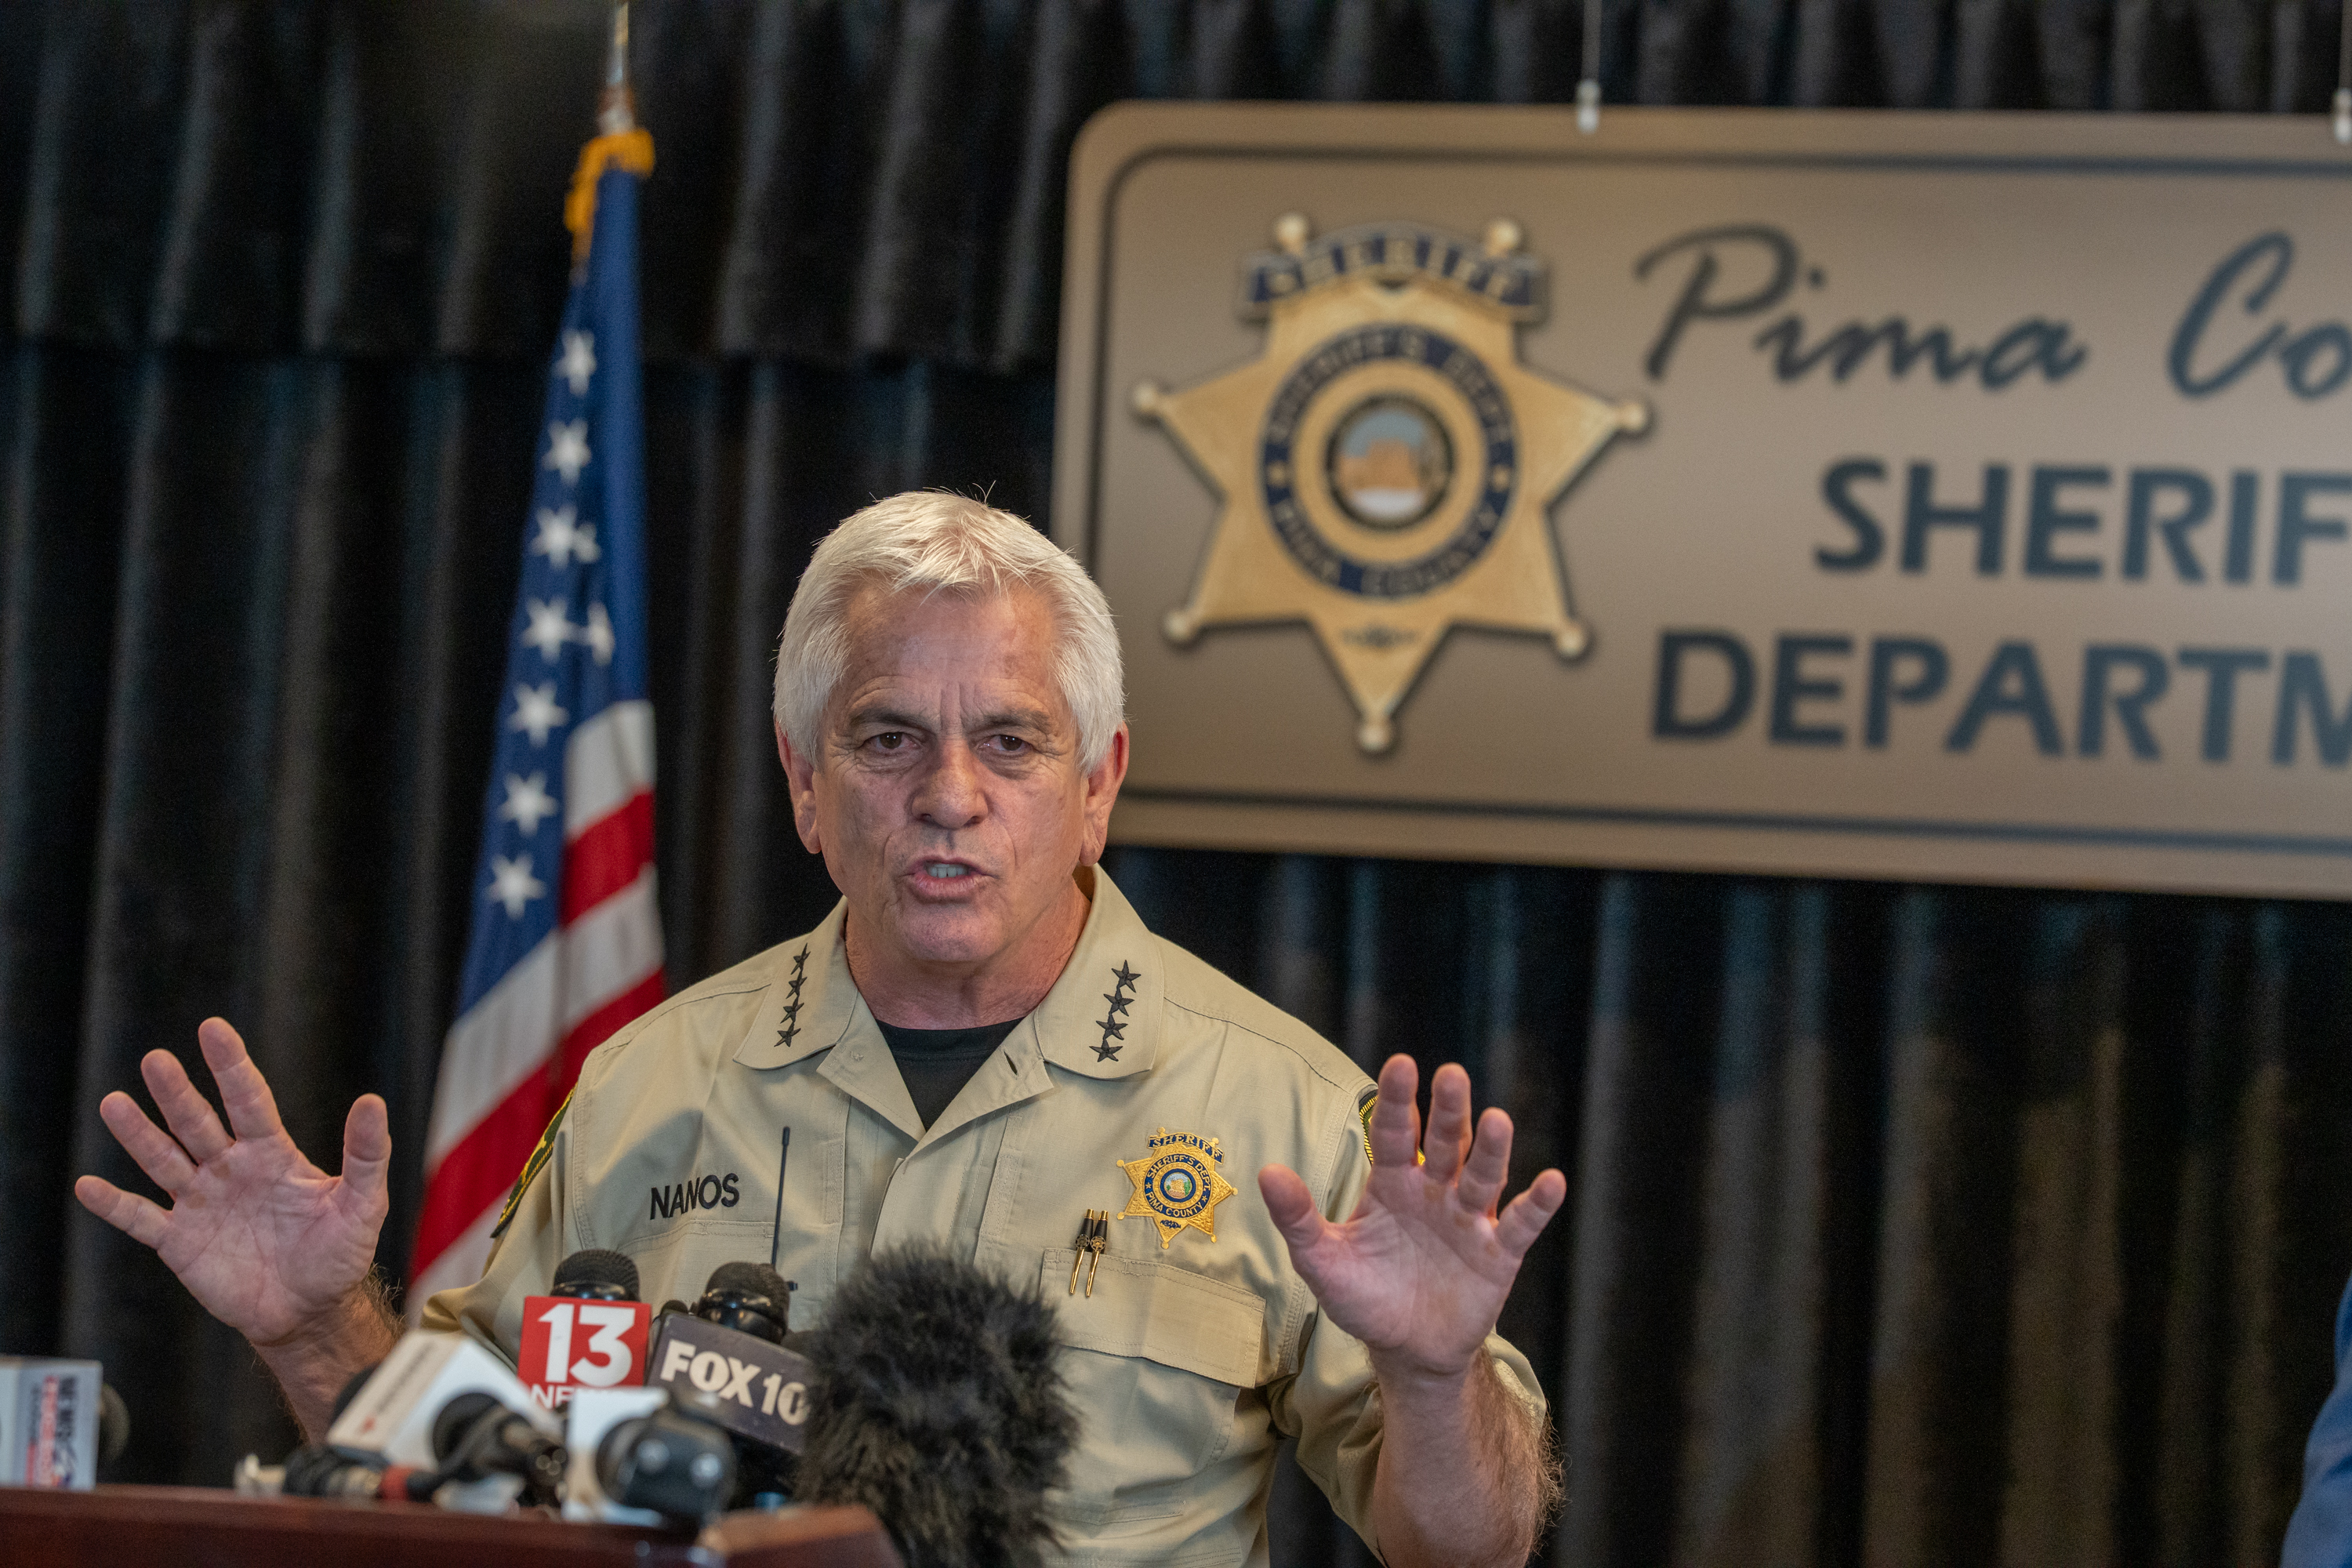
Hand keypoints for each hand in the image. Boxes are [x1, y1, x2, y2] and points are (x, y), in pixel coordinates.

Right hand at [74, 1017, 390, 1346]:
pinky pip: (141, 1219)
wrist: (310, 1311)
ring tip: (114, 1103)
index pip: (248, 1100)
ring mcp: (201, 1203)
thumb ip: (365, 1154)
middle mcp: (230, 1169)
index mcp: (272, 1154)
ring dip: (138, 1134)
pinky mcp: (180, 1242)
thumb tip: (373, 1101)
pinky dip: (114, 1204)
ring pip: (163, 1160)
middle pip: (197, 1123)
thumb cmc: (339, 1255)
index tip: (212, 1029)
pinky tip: (87, 1185)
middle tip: (154, 1059)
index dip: (230, 1065)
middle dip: (176, 1092)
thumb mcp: (362, 1203)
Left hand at [1260, 1055, 1565, 1380]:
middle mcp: (1435, 1190)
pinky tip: (1552, 1182)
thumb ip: (1298, 1218)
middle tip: (1452, 1075)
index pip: (1394, 1133)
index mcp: (1393, 1183)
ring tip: (1496, 1120)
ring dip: (1492, 1149)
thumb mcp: (1323, 1260)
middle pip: (1446, 1142)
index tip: (1402, 1063)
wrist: (1406, 1349)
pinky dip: (1537, 1204)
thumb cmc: (1363, 1295)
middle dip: (1449, 1110)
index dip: (1398, 1101)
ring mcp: (1470, 1219)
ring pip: (1483, 1175)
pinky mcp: (1499, 1253)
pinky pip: (1522, 1224)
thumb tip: (1265, 1172)